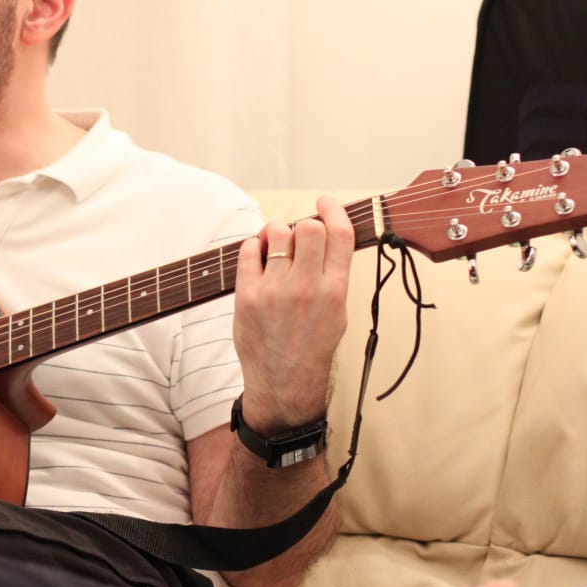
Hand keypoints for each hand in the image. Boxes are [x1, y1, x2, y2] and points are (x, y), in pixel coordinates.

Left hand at [232, 197, 354, 433]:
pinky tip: (260, 255)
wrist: (284, 382)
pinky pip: (249, 250)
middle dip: (305, 224)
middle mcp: (306, 288)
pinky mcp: (247, 296)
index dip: (333, 210)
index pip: (340, 234)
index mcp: (335, 291)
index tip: (326, 203)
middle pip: (308, 227)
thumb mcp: (338, 312)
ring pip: (277, 233)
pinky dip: (255, 245)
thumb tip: (326, 235)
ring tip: (277, 246)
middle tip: (300, 235)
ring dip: (278, 232)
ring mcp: (274, 291)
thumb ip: (333, 274)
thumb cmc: (313, 347)